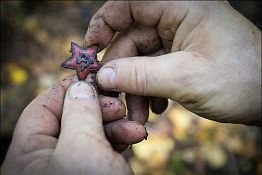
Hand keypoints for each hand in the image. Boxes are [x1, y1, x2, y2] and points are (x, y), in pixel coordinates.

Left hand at [1, 77, 133, 174]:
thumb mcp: (82, 146)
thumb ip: (79, 111)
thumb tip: (80, 85)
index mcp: (28, 155)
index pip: (42, 109)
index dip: (68, 90)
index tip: (93, 77)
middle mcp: (46, 161)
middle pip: (70, 120)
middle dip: (99, 110)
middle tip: (120, 105)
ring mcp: (71, 167)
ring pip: (91, 134)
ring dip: (116, 126)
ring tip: (137, 127)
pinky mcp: (92, 172)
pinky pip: (102, 149)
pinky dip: (119, 140)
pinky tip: (136, 136)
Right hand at [85, 1, 260, 124]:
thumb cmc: (241, 80)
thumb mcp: (185, 79)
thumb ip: (139, 76)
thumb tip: (103, 76)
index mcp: (182, 5)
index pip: (129, 3)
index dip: (104, 23)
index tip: (90, 50)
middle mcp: (178, 16)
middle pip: (132, 38)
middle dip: (122, 72)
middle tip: (115, 100)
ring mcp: (180, 36)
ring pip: (142, 58)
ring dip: (136, 87)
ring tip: (139, 114)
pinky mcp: (182, 53)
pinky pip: (154, 67)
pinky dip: (150, 88)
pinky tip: (157, 107)